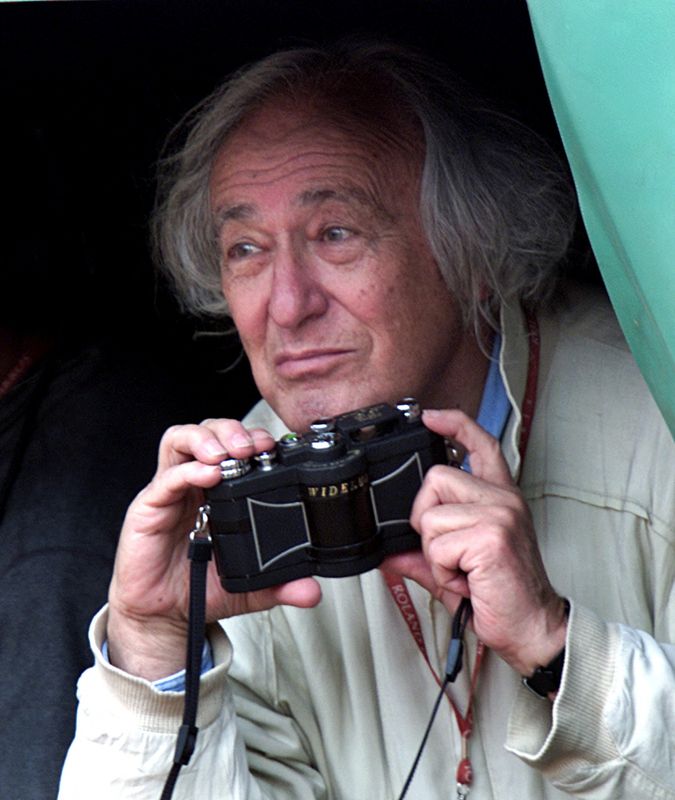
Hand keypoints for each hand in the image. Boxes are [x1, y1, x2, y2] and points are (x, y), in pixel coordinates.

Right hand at [107, 419, 321, 679]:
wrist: (163, 615)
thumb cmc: (199, 588)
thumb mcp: (249, 585)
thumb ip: (280, 583)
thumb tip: (312, 592)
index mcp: (219, 490)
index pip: (233, 445)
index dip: (253, 437)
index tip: (272, 447)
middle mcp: (194, 483)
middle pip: (208, 432)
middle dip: (231, 430)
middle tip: (252, 446)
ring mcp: (170, 492)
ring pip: (180, 441)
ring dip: (206, 438)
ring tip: (227, 453)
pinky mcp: (148, 508)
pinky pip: (165, 479)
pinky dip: (188, 471)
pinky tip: (207, 475)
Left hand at [382, 409, 566, 676]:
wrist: (534, 629)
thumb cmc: (502, 595)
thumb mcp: (459, 565)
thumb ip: (425, 552)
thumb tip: (388, 553)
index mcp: (500, 497)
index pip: (481, 444)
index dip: (454, 424)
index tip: (429, 416)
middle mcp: (503, 499)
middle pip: (436, 478)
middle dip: (426, 519)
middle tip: (448, 552)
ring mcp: (499, 515)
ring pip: (431, 516)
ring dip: (435, 552)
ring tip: (461, 570)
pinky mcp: (492, 536)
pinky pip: (438, 544)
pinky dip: (441, 570)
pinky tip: (466, 579)